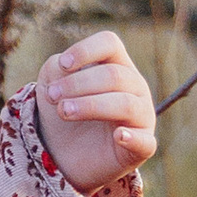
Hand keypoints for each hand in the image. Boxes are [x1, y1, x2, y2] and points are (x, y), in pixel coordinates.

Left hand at [33, 32, 155, 191]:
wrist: (62, 152)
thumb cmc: (64, 108)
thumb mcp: (51, 82)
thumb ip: (57, 67)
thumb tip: (66, 66)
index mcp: (116, 65)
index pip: (110, 44)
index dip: (86, 50)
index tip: (63, 64)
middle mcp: (135, 87)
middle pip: (114, 75)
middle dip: (78, 84)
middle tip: (53, 96)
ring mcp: (142, 117)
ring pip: (125, 104)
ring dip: (91, 105)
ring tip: (64, 111)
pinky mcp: (141, 147)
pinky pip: (145, 141)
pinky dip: (133, 138)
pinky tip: (118, 136)